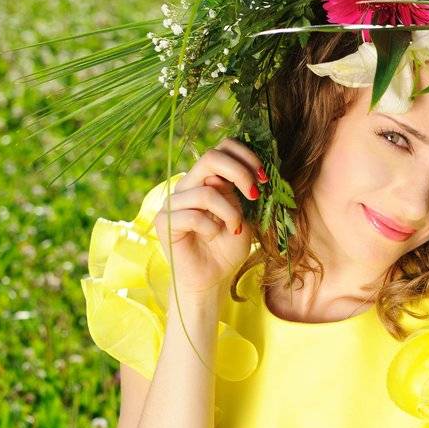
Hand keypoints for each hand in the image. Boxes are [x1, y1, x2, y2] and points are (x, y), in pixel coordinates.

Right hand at [153, 137, 264, 299]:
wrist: (211, 280)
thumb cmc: (227, 248)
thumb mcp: (244, 215)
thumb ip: (244, 191)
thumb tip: (255, 168)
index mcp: (206, 179)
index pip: (222, 148)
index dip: (245, 155)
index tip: (264, 177)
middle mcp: (188, 186)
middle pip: (210, 157)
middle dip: (240, 173)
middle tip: (255, 194)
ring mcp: (173, 202)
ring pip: (207, 192)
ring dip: (230, 212)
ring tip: (236, 229)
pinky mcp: (164, 222)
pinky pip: (194, 216)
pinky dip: (212, 228)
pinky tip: (213, 238)